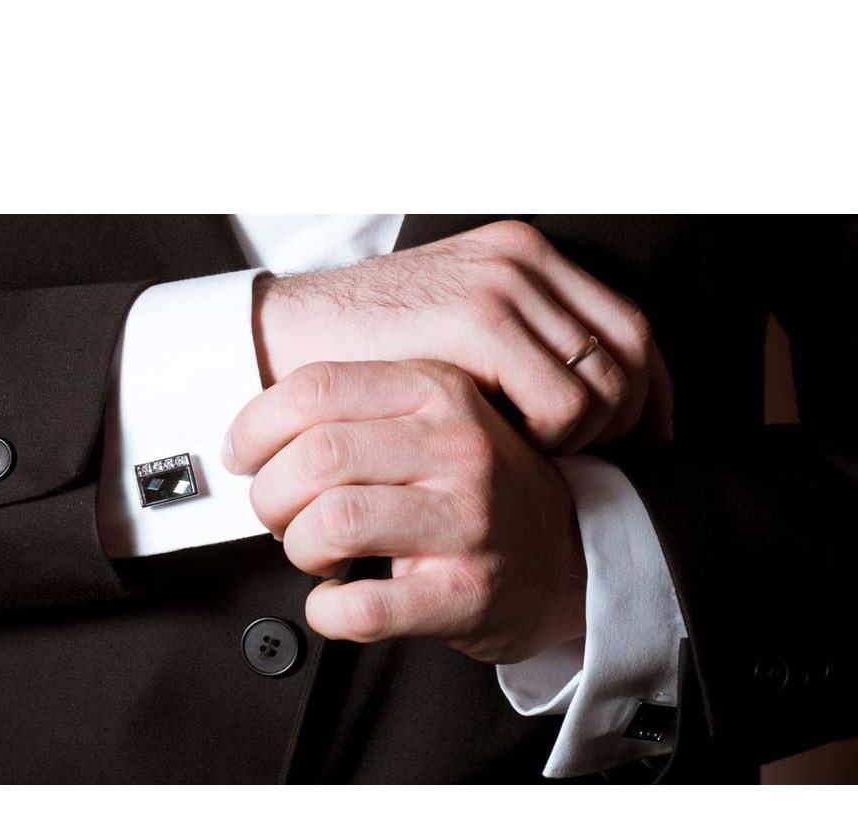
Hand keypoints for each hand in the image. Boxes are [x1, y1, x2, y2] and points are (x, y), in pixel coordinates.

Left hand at [224, 359, 586, 662]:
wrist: (567, 553)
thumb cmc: (479, 487)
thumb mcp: (436, 417)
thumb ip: (359, 410)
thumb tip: (253, 434)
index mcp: (438, 391)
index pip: (315, 388)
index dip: (255, 427)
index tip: (244, 456)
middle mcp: (457, 447)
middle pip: (314, 458)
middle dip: (269, 496)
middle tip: (277, 514)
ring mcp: (467, 521)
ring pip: (331, 524)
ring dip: (298, 548)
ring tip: (317, 554)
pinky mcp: (466, 593)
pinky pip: (361, 606)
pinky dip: (326, 610)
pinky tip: (336, 601)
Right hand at [252, 220, 672, 453]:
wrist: (288, 341)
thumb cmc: (369, 358)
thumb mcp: (456, 342)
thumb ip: (518, 352)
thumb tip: (588, 405)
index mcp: (525, 260)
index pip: (628, 324)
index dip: (650, 389)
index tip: (647, 438)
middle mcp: (523, 261)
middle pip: (628, 350)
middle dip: (624, 418)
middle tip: (590, 458)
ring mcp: (501, 284)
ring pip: (602, 379)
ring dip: (582, 433)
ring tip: (534, 451)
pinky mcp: (473, 318)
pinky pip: (556, 398)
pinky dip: (547, 435)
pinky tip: (504, 443)